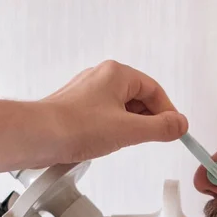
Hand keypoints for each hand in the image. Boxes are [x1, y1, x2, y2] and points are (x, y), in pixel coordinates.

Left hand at [42, 60, 187, 163]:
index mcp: (117, 74)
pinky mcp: (79, 108)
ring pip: (124, 108)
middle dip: (149, 120)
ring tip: (125, 142)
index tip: (174, 130)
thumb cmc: (74, 127)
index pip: (155, 91)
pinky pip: (107, 115)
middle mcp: (102, 78)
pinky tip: (108, 142)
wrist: (37, 137)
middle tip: (154, 138)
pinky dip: (114, 129)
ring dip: (131, 126)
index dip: (168, 112)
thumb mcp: (130, 130)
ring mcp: (89, 92)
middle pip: (140, 98)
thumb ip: (161, 128)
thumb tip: (179, 125)